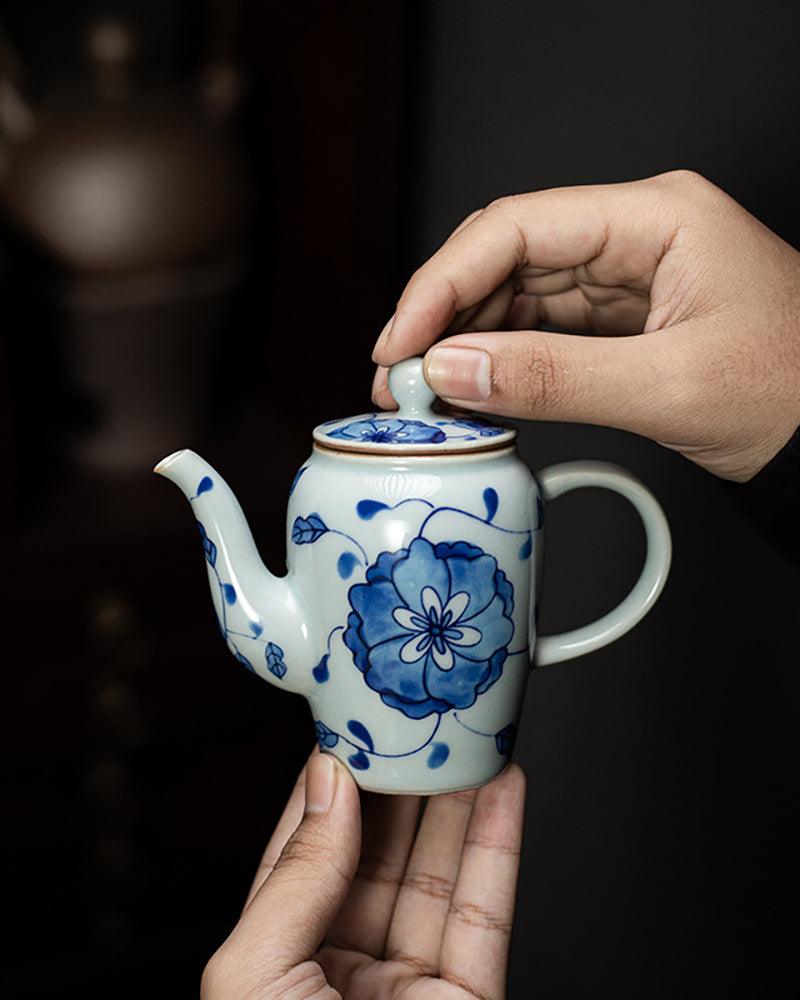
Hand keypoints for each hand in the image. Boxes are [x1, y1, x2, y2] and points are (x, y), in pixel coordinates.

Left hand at [201, 750, 524, 998]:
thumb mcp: (256, 980)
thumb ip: (296, 877)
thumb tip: (326, 786)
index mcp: (276, 961)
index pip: (306, 849)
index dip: (332, 783)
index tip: (353, 722)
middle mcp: (341, 968)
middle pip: (380, 852)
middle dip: (403, 782)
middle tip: (420, 717)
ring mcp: (409, 987)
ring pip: (438, 871)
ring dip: (457, 800)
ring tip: (468, 734)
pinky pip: (487, 911)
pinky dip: (500, 844)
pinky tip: (503, 788)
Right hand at [371, 170, 799, 480]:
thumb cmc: (795, 393)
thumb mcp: (670, 387)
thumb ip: (553, 376)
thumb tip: (453, 370)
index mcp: (658, 217)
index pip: (517, 227)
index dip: (443, 283)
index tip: (401, 341)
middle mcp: (636, 234)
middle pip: (506, 256)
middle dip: (443, 314)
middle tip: (398, 375)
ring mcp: (628, 275)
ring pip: (517, 293)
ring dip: (464, 340)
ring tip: (423, 391)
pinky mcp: (623, 317)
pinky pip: (542, 328)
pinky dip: (500, 359)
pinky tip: (471, 387)